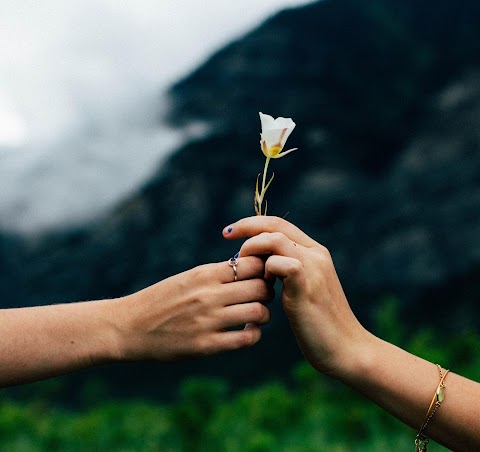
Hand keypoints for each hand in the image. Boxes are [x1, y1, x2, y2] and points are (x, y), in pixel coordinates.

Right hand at [117, 256, 272, 361]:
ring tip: (256, 314)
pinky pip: (245, 339)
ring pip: (258, 312)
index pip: (252, 264)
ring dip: (263, 313)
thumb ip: (216, 274)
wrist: (128, 326)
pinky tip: (247, 331)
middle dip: (267, 291)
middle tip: (263, 295)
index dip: (263, 269)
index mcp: (204, 274)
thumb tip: (248, 267)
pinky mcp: (206, 345)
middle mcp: (209, 295)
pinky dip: (253, 334)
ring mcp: (208, 321)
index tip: (261, 275)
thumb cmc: (161, 299)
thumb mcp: (187, 278)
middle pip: (260, 287)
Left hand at [223, 216, 370, 377]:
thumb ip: (286, 273)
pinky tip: (265, 286)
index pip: (280, 224)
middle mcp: (316, 254)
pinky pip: (279, 263)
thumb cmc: (319, 323)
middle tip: (226, 235)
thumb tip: (260, 264)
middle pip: (275, 225)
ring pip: (275, 239)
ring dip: (252, 249)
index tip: (231, 232)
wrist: (346, 348)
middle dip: (246, 226)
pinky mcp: (307, 285)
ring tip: (243, 266)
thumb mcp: (301, 290)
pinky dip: (264, 270)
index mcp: (315, 252)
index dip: (253, 224)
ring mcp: (313, 267)